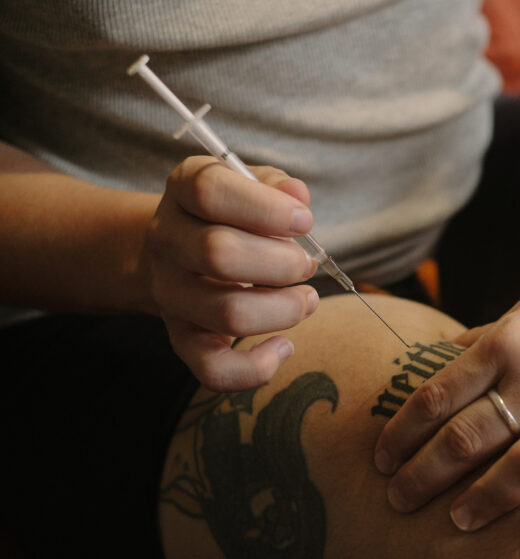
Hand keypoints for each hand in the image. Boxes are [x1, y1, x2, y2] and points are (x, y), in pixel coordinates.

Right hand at [143, 156, 319, 390]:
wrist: (176, 252)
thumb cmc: (230, 213)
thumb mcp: (247, 184)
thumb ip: (275, 185)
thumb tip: (297, 196)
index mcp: (182, 191)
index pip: (209, 191)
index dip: (265, 208)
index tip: (303, 220)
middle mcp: (166, 240)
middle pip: (218, 253)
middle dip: (281, 262)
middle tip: (305, 264)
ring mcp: (170, 293)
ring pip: (226, 312)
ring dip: (283, 309)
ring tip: (307, 299)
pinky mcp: (182, 338)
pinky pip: (213, 369)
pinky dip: (257, 368)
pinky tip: (285, 346)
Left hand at [374, 232, 519, 531]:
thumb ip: (487, 338)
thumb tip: (441, 361)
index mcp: (511, 340)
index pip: (437, 398)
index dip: (401, 434)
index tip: (383, 460)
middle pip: (469, 436)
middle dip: (424, 475)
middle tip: (399, 499)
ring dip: (485, 498)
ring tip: (457, 520)